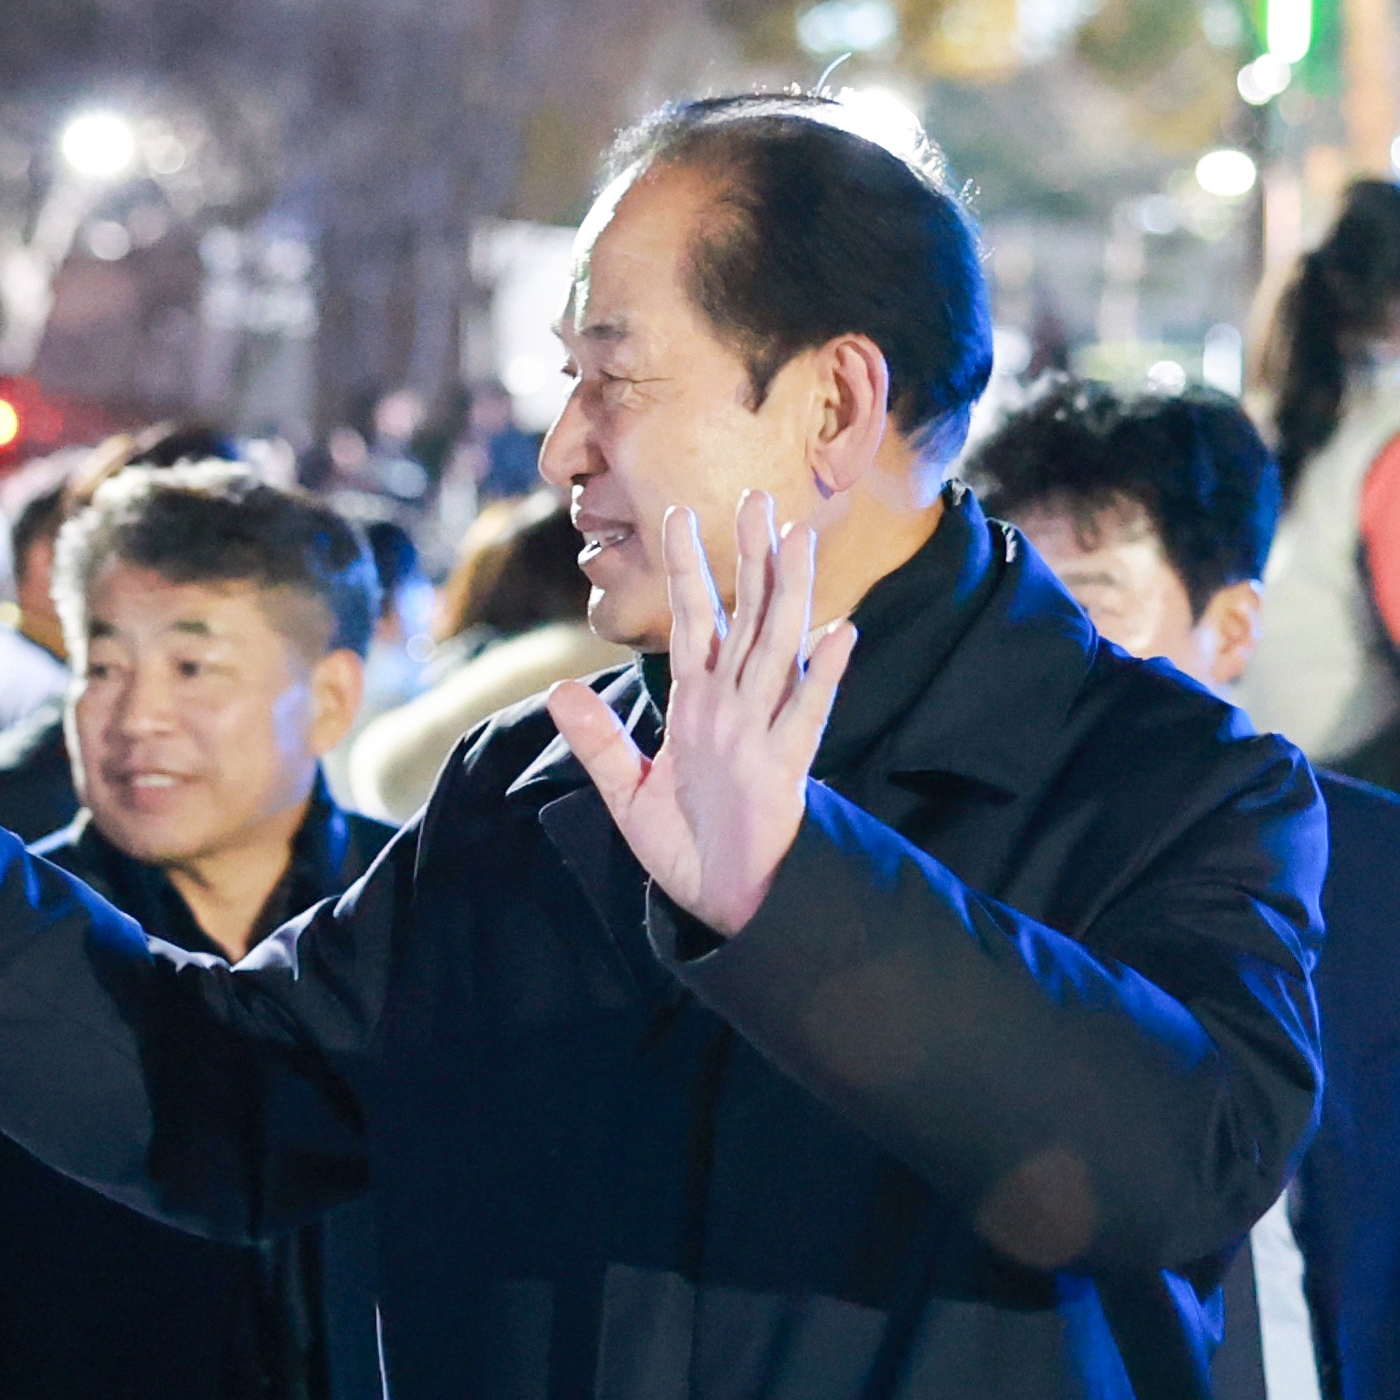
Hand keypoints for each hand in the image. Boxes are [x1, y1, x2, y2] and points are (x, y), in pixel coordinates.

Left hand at [541, 493, 854, 941]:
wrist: (724, 903)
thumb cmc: (687, 847)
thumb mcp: (628, 792)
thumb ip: (600, 740)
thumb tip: (560, 688)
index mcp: (697, 704)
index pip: (693, 621)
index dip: (687, 568)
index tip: (677, 513)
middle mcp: (733, 706)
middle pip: (746, 616)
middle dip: (750, 558)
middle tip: (760, 496)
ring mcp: (762, 733)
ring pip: (778, 648)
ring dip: (789, 594)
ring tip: (798, 538)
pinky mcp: (785, 769)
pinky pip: (806, 715)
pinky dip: (822, 676)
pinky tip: (839, 635)